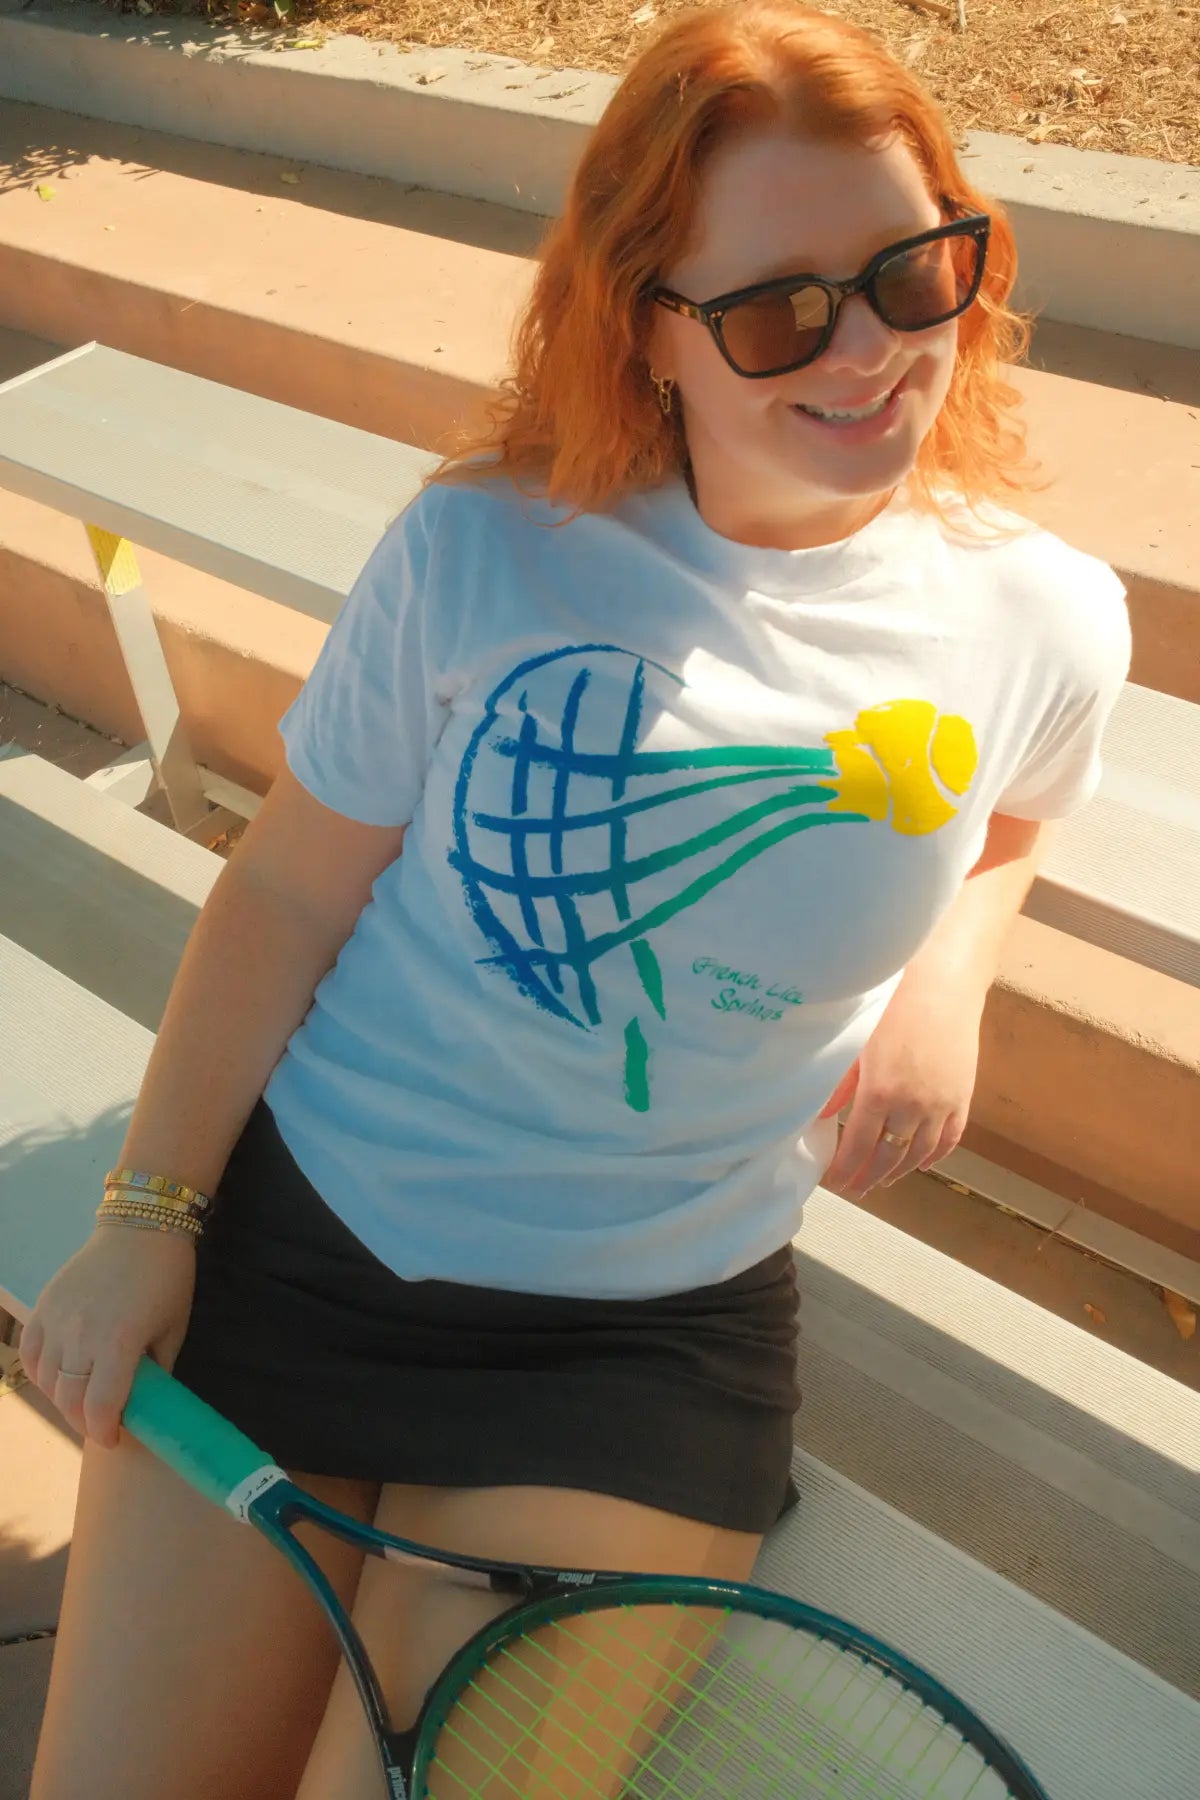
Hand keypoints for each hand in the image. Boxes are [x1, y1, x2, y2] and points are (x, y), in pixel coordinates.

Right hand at [19, 1226, 196, 1448]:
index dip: (105, 1432)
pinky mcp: (43, 1306)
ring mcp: (56, 1319)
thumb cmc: (166, 1277)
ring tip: (81, 1403)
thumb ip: (158, 1369)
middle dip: (84, 1422)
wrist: (140, 1225)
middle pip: (69, 1399)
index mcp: (119, 1342)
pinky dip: (39, 1372)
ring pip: (46, 1379)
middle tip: (100, 1426)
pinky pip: (29, 1351)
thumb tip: (147, 1403)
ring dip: (61, 1399)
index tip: (114, 1439)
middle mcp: (81, 1335)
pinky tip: (56, 1378)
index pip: (100, 1407)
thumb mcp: (173, 1328)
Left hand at [819, 981, 980, 1200]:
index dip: (845, 1170)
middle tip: (855, 1189)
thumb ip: (839, 1083)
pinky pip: (950, 1138)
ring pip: (919, 1153)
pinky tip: (921, 1163)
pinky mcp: (963, 1097)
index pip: (857, 1146)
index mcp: (879, 1093)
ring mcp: (941, 1104)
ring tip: (883, 1180)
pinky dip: (935, 1156)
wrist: (943, 982)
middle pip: (888, 1156)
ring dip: (899, 1171)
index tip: (835, 1183)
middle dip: (869, 1178)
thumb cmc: (893, 1003)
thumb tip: (818, 1115)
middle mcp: (911, 1106)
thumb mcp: (858, 1041)